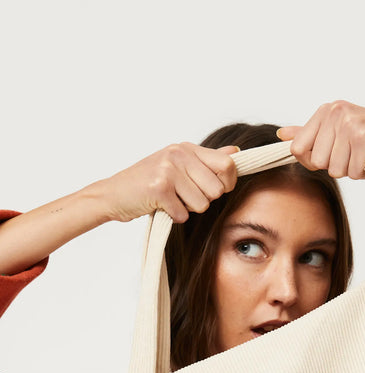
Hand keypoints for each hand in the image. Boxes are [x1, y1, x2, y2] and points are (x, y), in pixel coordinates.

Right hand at [96, 143, 238, 222]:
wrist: (113, 194)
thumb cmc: (147, 183)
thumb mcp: (178, 165)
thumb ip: (207, 160)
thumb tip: (236, 152)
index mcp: (186, 148)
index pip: (227, 166)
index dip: (227, 184)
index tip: (214, 190)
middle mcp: (178, 154)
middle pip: (217, 190)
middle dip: (204, 201)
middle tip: (183, 197)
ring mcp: (168, 170)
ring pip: (202, 205)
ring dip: (187, 210)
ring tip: (170, 201)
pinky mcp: (159, 188)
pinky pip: (183, 214)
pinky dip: (173, 217)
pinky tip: (161, 207)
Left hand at [277, 101, 364, 178]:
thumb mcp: (339, 134)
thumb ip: (309, 134)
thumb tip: (281, 135)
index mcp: (326, 111)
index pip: (297, 149)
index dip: (312, 161)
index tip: (333, 155)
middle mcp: (335, 112)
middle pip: (315, 162)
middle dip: (335, 166)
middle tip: (353, 154)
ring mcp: (349, 123)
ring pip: (334, 169)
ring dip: (351, 170)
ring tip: (364, 156)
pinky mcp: (364, 137)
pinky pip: (352, 172)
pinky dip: (363, 173)